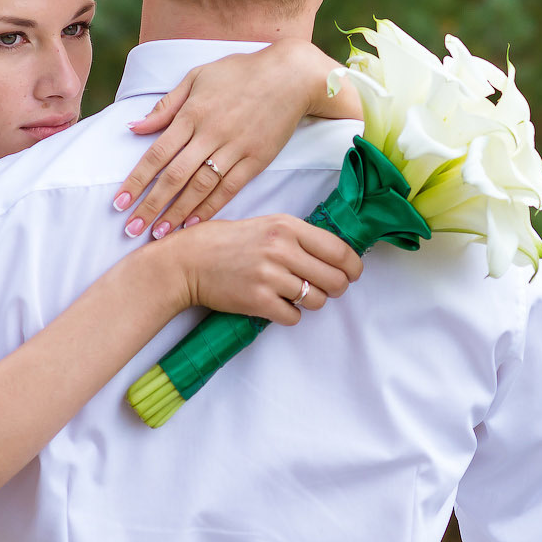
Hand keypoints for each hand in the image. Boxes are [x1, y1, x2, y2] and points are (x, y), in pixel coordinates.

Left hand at [116, 44, 339, 238]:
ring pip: (200, 187)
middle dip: (150, 206)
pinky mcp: (256, 160)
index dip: (136, 181)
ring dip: (177, 213)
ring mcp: (235, 149)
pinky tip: (194, 224)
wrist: (290, 76)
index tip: (119, 202)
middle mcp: (211, 134)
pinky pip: (229, 189)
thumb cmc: (240, 73)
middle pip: (174, 176)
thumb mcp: (197, 77)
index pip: (157, 154)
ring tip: (159, 234)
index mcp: (192, 113)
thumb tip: (134, 127)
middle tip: (131, 229)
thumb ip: (166, 106)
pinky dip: (211, 208)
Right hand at [159, 214, 361, 325]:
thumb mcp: (266, 225)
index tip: (353, 273)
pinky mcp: (258, 301)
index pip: (339, 250)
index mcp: (287, 226)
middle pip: (335, 279)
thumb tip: (335, 255)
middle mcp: (282, 249)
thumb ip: (299, 237)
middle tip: (327, 289)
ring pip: (317, 300)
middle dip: (336, 288)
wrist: (187, 261)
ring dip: (311, 302)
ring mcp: (270, 276)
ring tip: (294, 294)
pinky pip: (294, 317)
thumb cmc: (226, 242)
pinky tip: (277, 305)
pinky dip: (290, 315)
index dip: (353, 266)